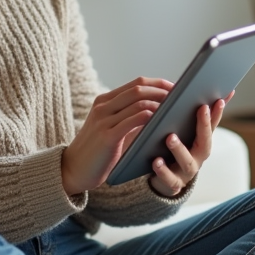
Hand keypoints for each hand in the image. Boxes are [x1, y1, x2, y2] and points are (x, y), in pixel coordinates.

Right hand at [61, 77, 172, 195]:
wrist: (73, 170)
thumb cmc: (98, 152)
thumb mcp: (112, 129)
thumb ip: (129, 118)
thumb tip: (158, 111)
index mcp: (104, 101)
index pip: (136, 83)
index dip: (158, 83)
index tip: (176, 88)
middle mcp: (103, 106)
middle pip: (138, 88)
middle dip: (163, 91)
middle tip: (181, 97)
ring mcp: (103, 120)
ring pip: (137, 102)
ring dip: (160, 104)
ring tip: (175, 110)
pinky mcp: (106, 136)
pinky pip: (133, 120)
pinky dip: (150, 118)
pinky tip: (161, 122)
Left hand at [148, 90, 233, 196]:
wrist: (163, 180)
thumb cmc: (173, 148)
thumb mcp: (183, 130)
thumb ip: (193, 114)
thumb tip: (210, 89)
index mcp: (201, 141)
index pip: (212, 124)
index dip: (217, 112)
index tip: (218, 98)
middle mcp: (198, 156)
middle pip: (205, 141)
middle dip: (204, 124)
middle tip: (201, 108)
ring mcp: (187, 171)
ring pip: (187, 161)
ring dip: (180, 148)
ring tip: (170, 137)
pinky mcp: (172, 183)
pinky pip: (169, 178)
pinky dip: (163, 170)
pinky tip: (156, 160)